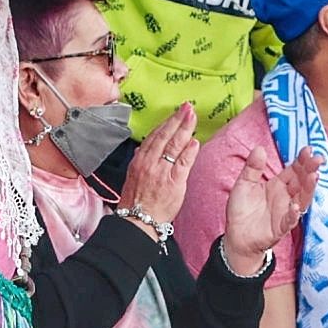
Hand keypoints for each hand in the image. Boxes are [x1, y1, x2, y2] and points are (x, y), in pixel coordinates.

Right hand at [117, 103, 198, 226]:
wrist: (138, 221)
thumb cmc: (136, 202)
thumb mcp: (133, 177)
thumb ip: (141, 161)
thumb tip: (144, 148)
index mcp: (139, 160)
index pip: (154, 136)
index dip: (166, 122)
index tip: (175, 113)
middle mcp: (149, 162)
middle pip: (164, 136)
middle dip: (177, 119)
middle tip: (187, 107)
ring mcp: (161, 171)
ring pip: (173, 145)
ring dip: (184, 129)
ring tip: (192, 116)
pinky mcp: (173, 182)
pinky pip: (182, 163)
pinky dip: (189, 151)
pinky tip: (194, 141)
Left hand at [222, 147, 320, 272]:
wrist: (236, 235)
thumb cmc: (242, 209)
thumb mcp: (244, 183)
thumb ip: (252, 167)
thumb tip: (259, 148)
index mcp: (278, 184)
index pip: (294, 170)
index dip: (302, 160)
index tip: (308, 149)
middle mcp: (286, 197)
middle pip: (301, 182)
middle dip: (310, 170)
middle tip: (318, 159)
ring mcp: (285, 212)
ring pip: (302, 199)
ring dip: (309, 188)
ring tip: (314, 176)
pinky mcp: (281, 227)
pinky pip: (290, 220)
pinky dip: (294, 214)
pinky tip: (295, 206)